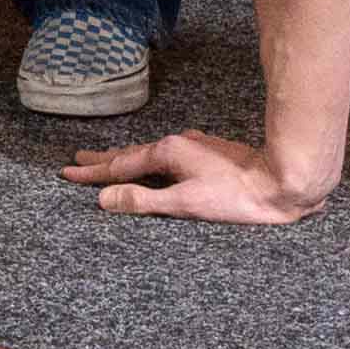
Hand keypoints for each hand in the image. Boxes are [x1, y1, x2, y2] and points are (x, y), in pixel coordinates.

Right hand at [61, 129, 329, 224]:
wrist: (282, 180)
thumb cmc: (236, 196)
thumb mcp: (185, 204)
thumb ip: (143, 201)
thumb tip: (104, 199)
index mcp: (167, 154)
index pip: (119, 166)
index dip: (93, 174)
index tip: (67, 173)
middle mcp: (177, 144)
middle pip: (131, 154)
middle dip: (103, 160)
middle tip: (78, 161)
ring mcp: (194, 147)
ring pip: (150, 153)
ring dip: (126, 159)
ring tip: (110, 161)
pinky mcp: (209, 154)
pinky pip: (167, 155)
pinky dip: (149, 160)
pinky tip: (157, 163)